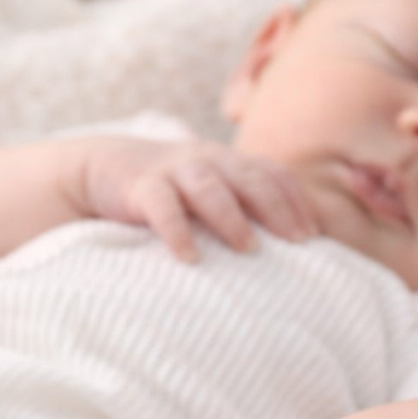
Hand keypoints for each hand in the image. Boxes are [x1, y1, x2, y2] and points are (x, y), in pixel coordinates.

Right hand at [79, 137, 319, 261]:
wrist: (102, 168)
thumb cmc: (166, 191)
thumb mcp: (206, 189)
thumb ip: (239, 205)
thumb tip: (283, 250)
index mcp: (227, 161)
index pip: (272, 173)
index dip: (297, 201)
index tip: (315, 235)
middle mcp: (206, 160)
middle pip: (249, 178)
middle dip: (278, 208)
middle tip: (298, 243)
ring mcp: (173, 171)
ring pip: (209, 188)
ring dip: (232, 217)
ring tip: (249, 248)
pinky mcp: (140, 187)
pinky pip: (162, 207)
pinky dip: (177, 231)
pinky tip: (189, 258)